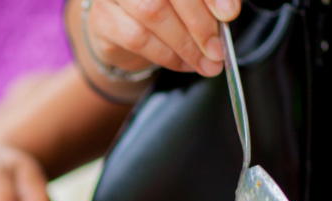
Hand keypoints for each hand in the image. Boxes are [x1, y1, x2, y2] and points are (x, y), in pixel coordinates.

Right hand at [79, 0, 236, 76]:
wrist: (121, 33)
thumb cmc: (162, 11)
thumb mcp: (189, 2)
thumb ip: (208, 1)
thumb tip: (228, 11)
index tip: (229, 14)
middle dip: (199, 25)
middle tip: (217, 50)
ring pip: (152, 15)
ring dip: (184, 46)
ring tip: (203, 62)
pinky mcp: (102, 20)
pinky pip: (137, 39)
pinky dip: (166, 56)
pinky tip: (183, 63)